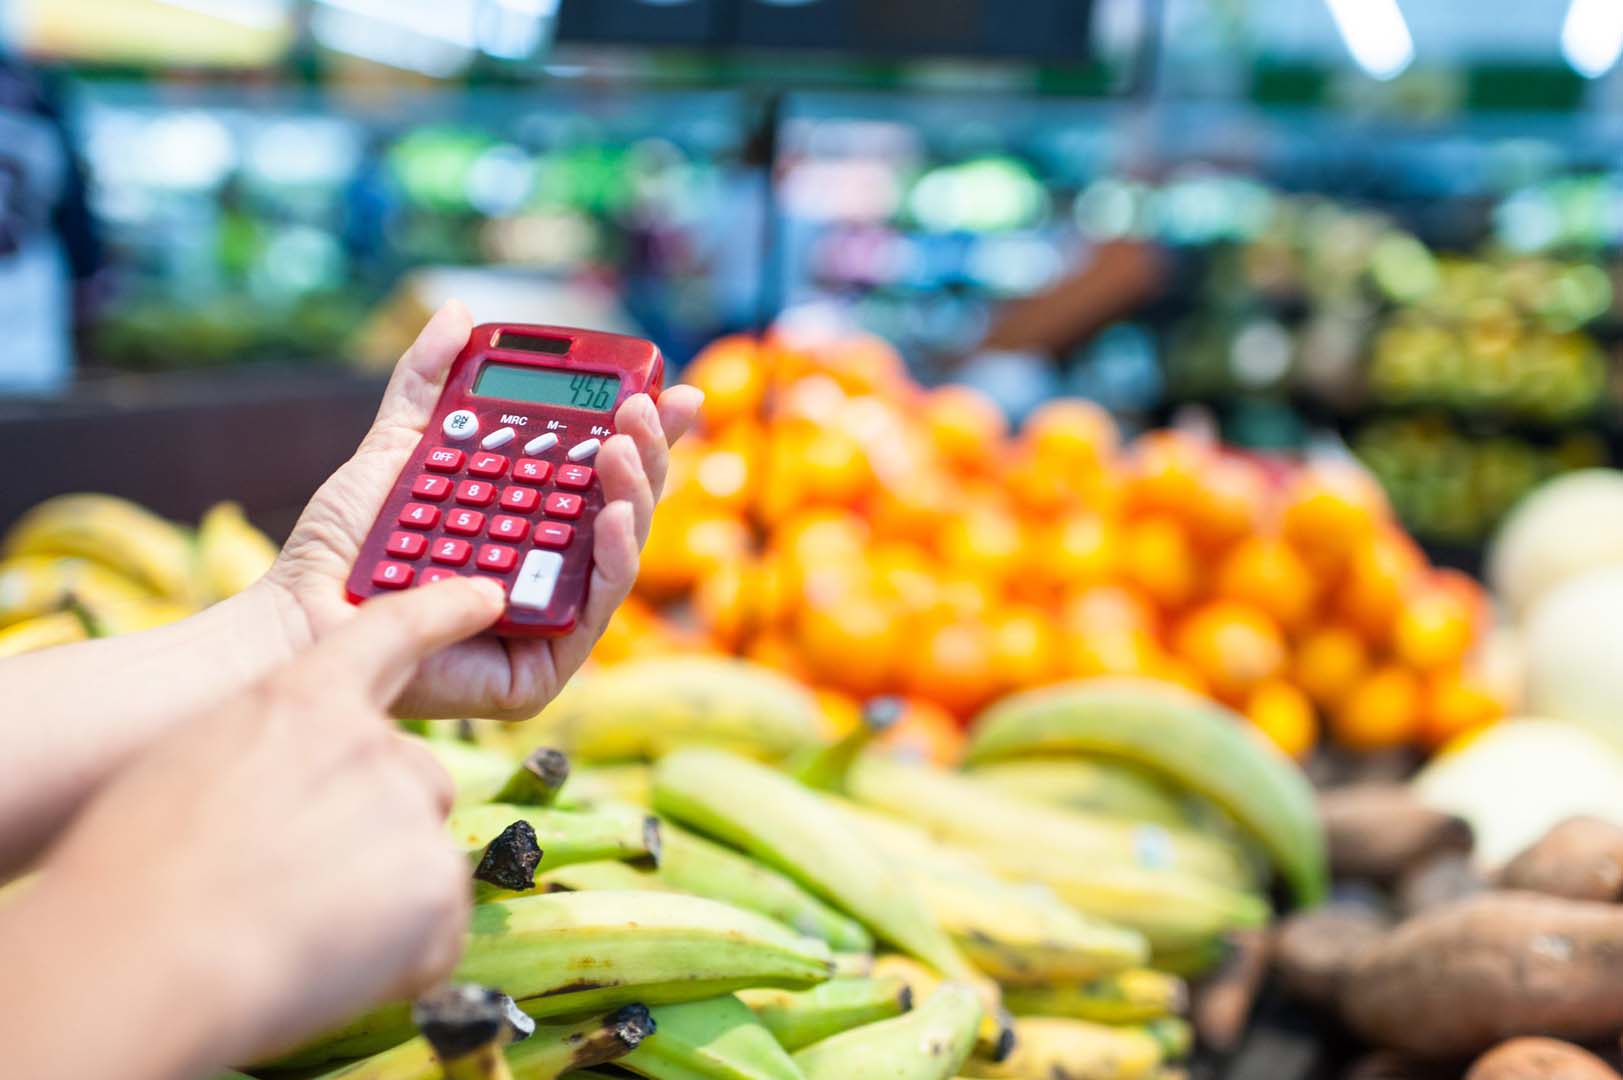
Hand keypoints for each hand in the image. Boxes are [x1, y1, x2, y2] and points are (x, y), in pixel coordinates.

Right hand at [8, 578, 506, 1077]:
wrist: (143, 957)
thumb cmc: (132, 874)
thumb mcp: (188, 772)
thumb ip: (262, 758)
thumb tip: (287, 792)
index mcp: (299, 700)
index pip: (392, 630)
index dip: (443, 610)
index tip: (483, 596)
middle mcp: (370, 741)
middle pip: (415, 776)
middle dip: (377, 825)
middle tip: (308, 877)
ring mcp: (409, 808)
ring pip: (422, 853)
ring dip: (381, 894)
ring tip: (301, 932)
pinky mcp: (436, 882)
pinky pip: (436, 925)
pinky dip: (398, 955)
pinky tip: (330, 966)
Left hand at [263, 303, 702, 719]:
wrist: (302, 612)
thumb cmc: (343, 546)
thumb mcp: (397, 446)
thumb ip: (427, 382)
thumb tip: (459, 314)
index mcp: (527, 516)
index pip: (599, 468)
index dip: (636, 428)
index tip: (657, 385)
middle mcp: (547, 564)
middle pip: (619, 504)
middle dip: (645, 451)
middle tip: (640, 407)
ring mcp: (550, 613)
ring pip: (619, 551)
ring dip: (635, 493)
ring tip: (622, 448)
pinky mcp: (544, 664)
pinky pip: (595, 606)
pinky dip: (612, 557)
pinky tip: (609, 512)